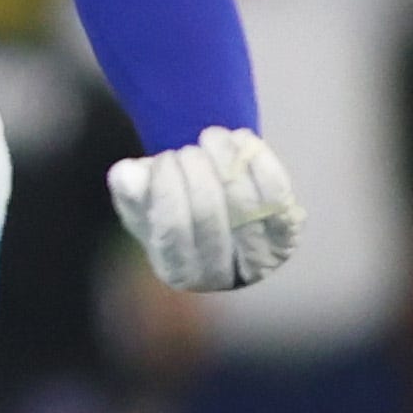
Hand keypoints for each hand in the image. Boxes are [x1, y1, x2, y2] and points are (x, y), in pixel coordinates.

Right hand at [108, 125, 303, 292]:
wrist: (220, 220)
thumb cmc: (172, 210)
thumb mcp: (143, 205)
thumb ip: (131, 192)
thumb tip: (125, 173)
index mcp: (178, 273)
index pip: (172, 230)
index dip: (167, 188)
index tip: (161, 158)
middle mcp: (221, 276)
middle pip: (210, 216)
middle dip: (196, 172)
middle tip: (186, 148)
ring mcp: (260, 260)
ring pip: (246, 205)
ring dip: (227, 162)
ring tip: (210, 136)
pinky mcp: (286, 237)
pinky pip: (277, 196)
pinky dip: (260, 162)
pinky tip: (239, 139)